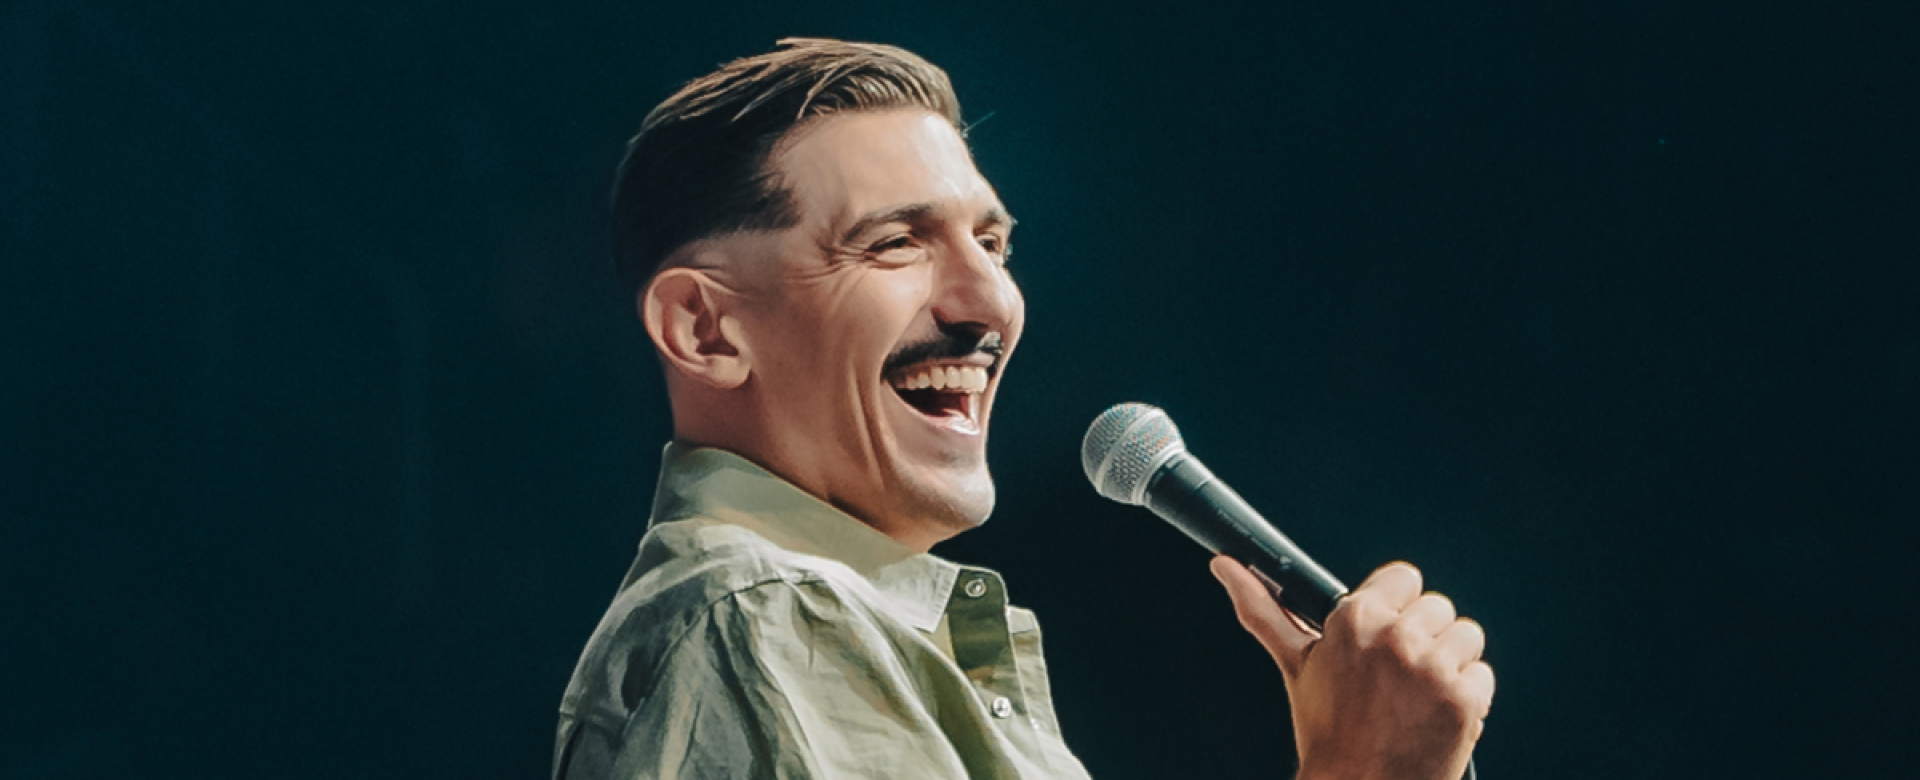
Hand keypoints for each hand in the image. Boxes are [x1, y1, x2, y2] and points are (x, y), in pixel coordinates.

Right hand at [1211, 557, 1493, 779]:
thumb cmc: (1325, 729)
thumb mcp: (1296, 664)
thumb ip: (1262, 609)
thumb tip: (1223, 565)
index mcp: (1354, 618)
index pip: (1404, 578)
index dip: (1397, 608)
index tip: (1386, 639)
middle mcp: (1395, 635)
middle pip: (1438, 608)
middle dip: (1425, 641)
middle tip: (1398, 681)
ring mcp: (1432, 667)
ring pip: (1466, 637)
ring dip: (1451, 666)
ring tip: (1418, 699)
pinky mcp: (1464, 699)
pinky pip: (1482, 676)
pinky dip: (1467, 700)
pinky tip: (1435, 719)